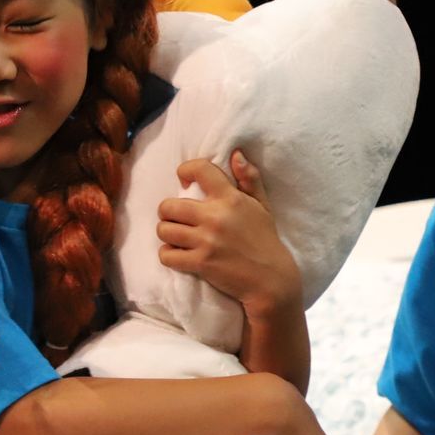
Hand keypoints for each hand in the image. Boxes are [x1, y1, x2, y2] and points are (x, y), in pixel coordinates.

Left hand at [158, 151, 300, 316]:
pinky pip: (167, 255)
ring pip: (164, 230)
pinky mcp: (200, 263)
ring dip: (167, 234)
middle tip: (178, 218)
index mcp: (231, 198)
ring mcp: (206, 241)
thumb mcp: (263, 206)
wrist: (271, 280)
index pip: (200, 170)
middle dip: (168, 212)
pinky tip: (179, 255)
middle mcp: (216, 216)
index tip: (184, 180)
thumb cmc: (265, 241)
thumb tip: (236, 154)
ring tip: (178, 237)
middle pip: (168, 206)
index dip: (185, 170)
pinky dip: (169, 256)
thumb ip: (250, 179)